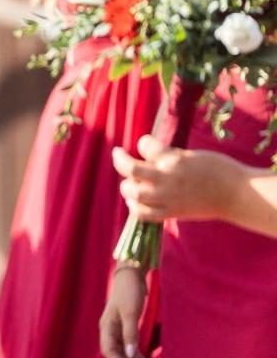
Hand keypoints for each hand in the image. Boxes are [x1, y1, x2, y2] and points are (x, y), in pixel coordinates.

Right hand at [98, 265, 150, 357]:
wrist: (131, 275)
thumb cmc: (129, 292)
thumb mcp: (131, 313)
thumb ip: (130, 334)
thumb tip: (131, 355)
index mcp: (107, 327)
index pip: (109, 351)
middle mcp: (110, 330)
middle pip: (116, 353)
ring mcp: (117, 328)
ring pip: (123, 350)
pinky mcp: (126, 326)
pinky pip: (129, 344)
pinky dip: (136, 353)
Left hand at [112, 134, 238, 221]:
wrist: (237, 195)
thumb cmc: (219, 170)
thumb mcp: (193, 155)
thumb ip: (170, 156)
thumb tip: (149, 157)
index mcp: (175, 159)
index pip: (145, 145)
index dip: (143, 142)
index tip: (146, 144)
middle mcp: (168, 178)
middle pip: (131, 169)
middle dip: (120, 160)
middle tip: (119, 154)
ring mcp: (168, 197)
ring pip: (133, 193)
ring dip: (126, 186)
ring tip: (129, 183)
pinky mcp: (172, 213)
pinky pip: (144, 214)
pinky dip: (134, 207)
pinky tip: (134, 202)